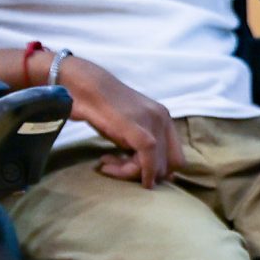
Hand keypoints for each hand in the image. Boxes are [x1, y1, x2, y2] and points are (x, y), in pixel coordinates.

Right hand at [56, 56, 185, 186]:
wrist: (83, 85)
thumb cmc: (99, 106)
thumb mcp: (125, 128)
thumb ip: (138, 145)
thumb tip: (147, 171)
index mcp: (164, 119)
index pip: (176, 158)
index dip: (159, 172)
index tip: (134, 174)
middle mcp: (164, 120)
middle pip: (169, 166)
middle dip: (142, 173)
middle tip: (114, 167)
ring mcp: (152, 123)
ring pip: (156, 166)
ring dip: (128, 172)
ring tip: (105, 163)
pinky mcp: (138, 129)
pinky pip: (147, 160)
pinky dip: (136, 172)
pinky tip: (110, 168)